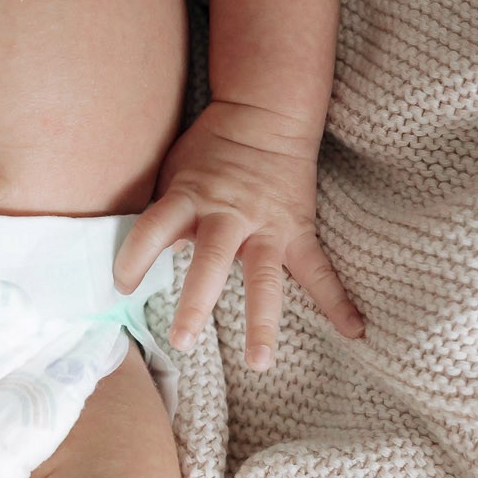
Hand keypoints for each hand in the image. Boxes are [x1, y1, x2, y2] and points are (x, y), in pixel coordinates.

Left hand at [117, 100, 362, 369]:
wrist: (264, 115)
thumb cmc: (210, 148)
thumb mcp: (175, 172)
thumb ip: (167, 215)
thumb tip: (164, 260)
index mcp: (191, 197)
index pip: (154, 228)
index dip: (134, 257)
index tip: (122, 286)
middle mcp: (229, 215)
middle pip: (211, 261)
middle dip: (196, 303)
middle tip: (181, 341)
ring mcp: (267, 226)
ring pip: (265, 279)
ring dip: (262, 322)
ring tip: (260, 362)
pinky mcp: (298, 232)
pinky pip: (319, 271)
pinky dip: (338, 301)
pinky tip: (355, 331)